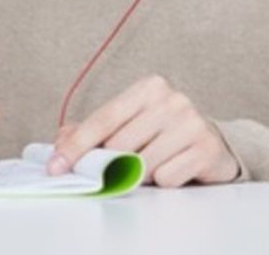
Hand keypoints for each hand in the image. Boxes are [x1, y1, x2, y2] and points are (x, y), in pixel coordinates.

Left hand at [48, 75, 238, 187]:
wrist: (213, 145)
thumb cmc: (163, 135)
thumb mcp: (129, 126)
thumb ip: (93, 132)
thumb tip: (61, 142)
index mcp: (148, 88)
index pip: (103, 119)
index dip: (76, 146)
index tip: (56, 166)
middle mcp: (171, 99)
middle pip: (119, 146)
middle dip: (113, 165)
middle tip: (121, 168)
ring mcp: (190, 122)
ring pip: (141, 165)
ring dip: (139, 175)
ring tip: (153, 165)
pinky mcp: (205, 147)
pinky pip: (166, 177)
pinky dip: (164, 180)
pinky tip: (175, 168)